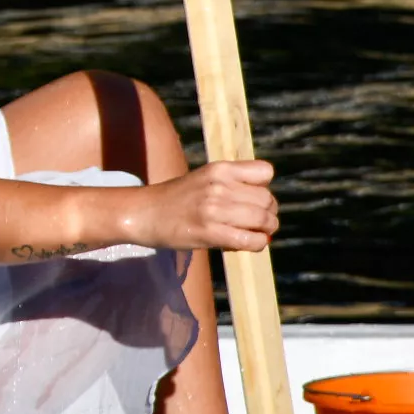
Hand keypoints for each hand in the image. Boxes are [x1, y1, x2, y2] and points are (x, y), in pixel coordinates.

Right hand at [129, 160, 278, 254]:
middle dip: (268, 214)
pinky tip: (248, 244)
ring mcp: (214, 209)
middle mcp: (219, 186)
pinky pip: (250, 240)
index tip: (254, 199)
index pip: (265, 172)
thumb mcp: (204, 178)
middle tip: (259, 223)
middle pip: (267, 199)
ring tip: (256, 234)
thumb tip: (265, 207)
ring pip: (262, 220)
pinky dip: (257, 244)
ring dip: (266, 230)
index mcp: (219, 169)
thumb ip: (232, 184)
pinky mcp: (210, 232)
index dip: (265, 187)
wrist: (144, 213)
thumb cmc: (176, 198)